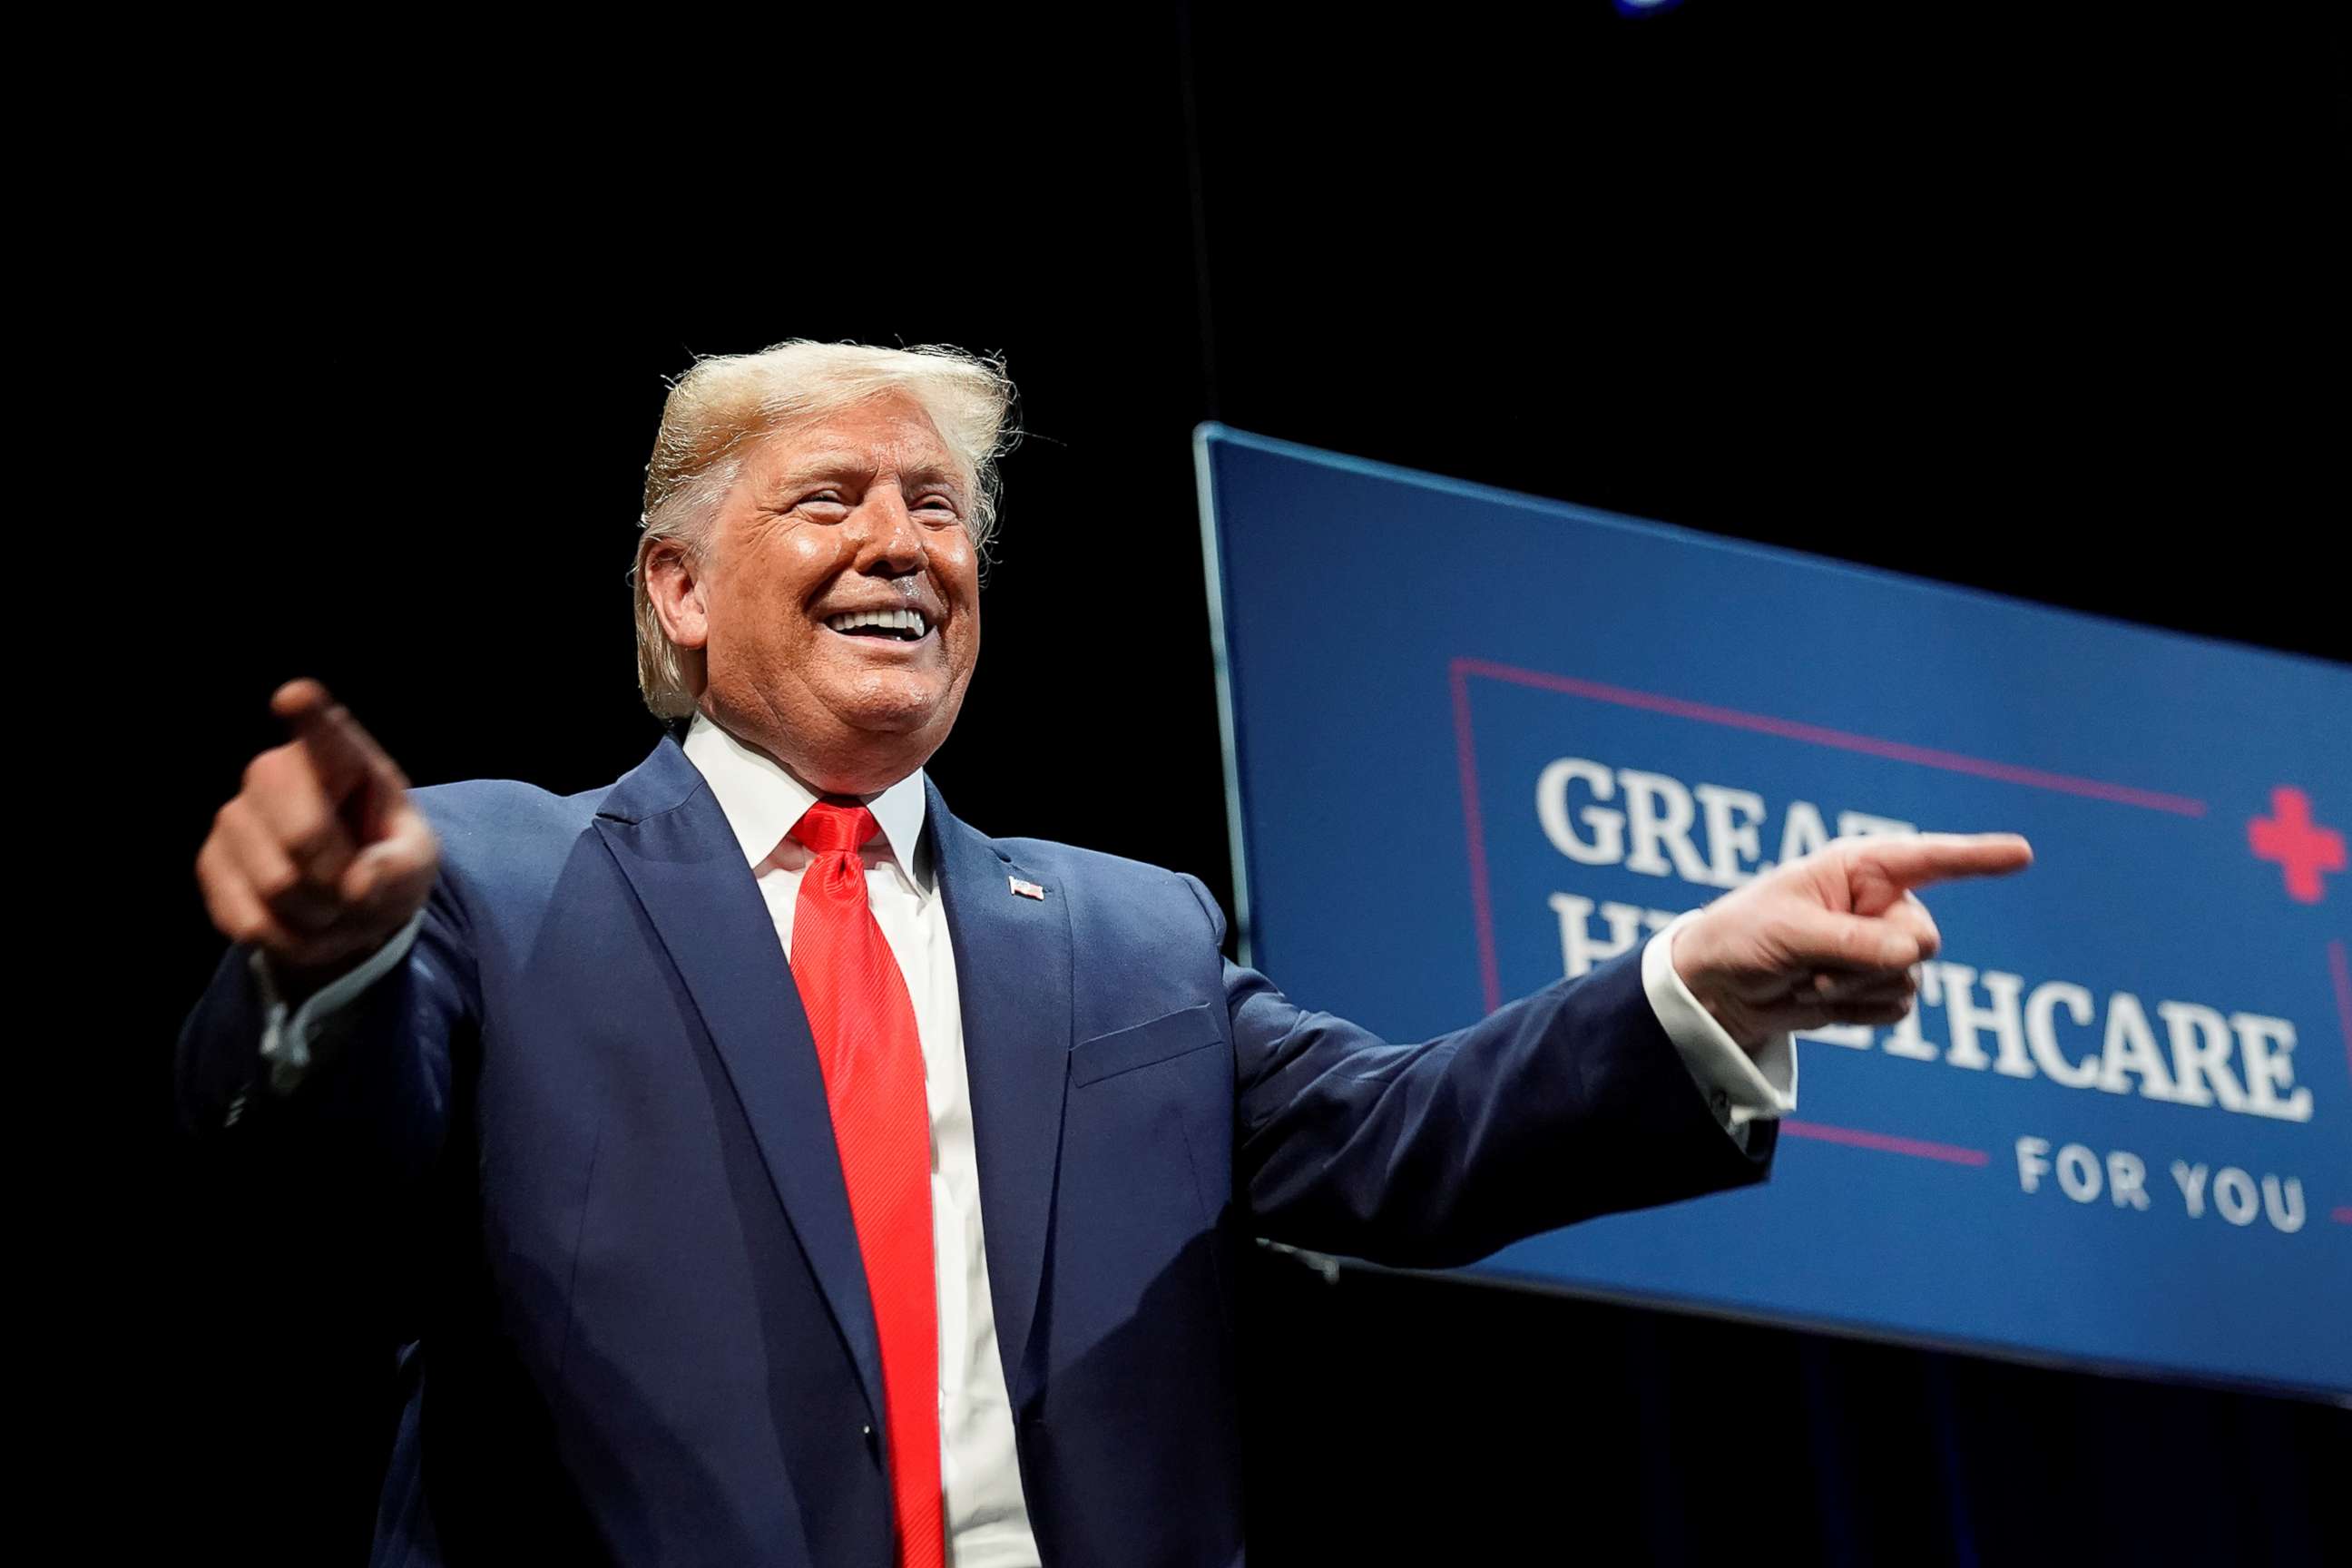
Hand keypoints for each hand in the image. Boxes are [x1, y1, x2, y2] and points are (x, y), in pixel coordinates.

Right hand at [194, 679, 440, 994]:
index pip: (323, 733)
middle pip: (304, 836)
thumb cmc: (387, 862)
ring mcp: (235, 816)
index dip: (308, 715)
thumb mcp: (415, 863)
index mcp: (341, 759)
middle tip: (357, 891)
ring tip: (334, 907)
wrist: (346, 902)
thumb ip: (398, 869)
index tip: (295, 696)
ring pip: (276, 885)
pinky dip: (289, 939)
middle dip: (339, 880)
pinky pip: (249, 921)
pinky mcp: (210, 862)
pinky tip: (302, 923)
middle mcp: (276, 773)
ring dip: (319, 916)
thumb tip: (359, 885)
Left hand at [1671, 832, 2033, 1050]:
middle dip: (1873, 960)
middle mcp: (1881, 903)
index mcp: (1860, 868)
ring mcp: (1884, 946)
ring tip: (1808, 978)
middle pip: (1923, 938)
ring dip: (1855, 988)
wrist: (1722, 989)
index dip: (1977, 857)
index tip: (2022, 853)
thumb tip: (1916, 953)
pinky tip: (1820, 999)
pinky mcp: (1878, 985)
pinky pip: (1897, 1007)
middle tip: (1816, 965)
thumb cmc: (1744, 936)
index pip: (1929, 859)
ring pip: (1909, 977)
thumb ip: (1853, 940)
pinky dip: (1857, 1011)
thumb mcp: (1790, 932)